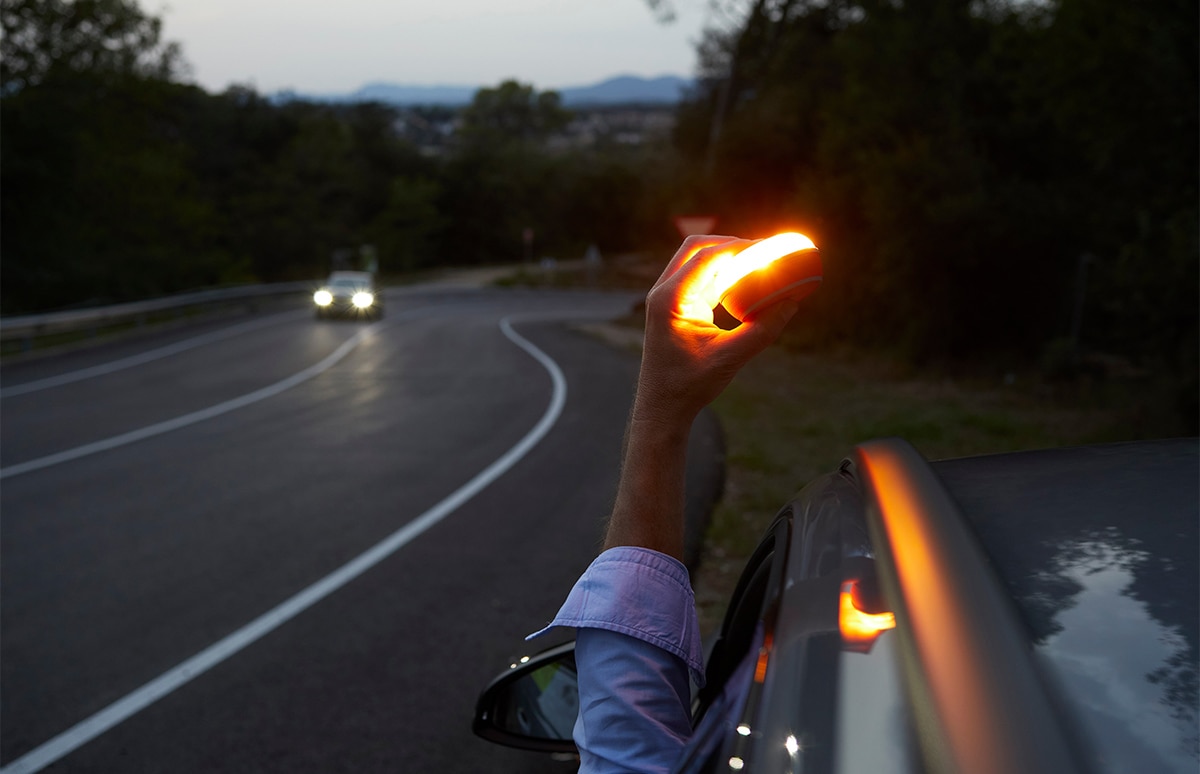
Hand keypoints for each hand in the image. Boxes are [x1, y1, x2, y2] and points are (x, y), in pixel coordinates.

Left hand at [632, 235, 799, 432]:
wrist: (663, 407)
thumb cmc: (689, 385)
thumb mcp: (731, 357)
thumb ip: (763, 329)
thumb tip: (793, 302)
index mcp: (670, 299)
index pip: (705, 256)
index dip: (737, 247)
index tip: (766, 247)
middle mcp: (664, 293)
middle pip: (695, 248)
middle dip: (729, 244)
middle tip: (761, 250)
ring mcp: (667, 299)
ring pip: (696, 261)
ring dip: (725, 258)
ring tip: (756, 262)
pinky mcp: (675, 307)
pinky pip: (699, 279)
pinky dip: (721, 275)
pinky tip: (744, 282)